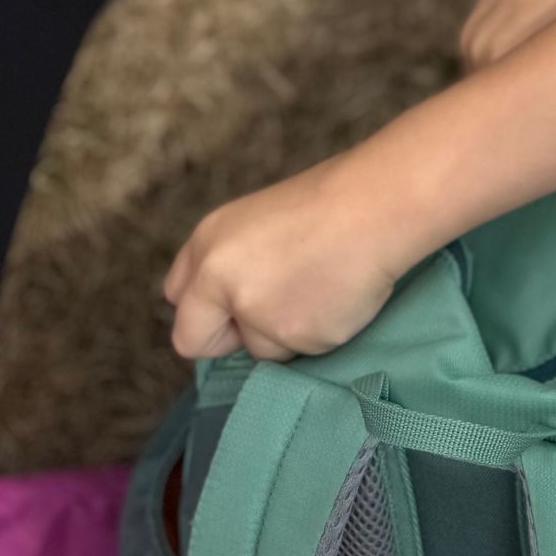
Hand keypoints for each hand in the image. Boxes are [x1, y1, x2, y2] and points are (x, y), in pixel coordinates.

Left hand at [163, 152, 401, 360]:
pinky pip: (299, 351)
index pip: (178, 297)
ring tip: (321, 286)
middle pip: (194, 338)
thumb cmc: (331, 203)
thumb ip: (234, 264)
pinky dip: (318, 332)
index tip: (227, 307)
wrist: (378, 206)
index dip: (204, 306)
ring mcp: (253, 312)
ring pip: (258, 347)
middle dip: (227, 335)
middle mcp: (218, 279)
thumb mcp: (260, 222)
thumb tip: (230, 305)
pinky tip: (338, 295)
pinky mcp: (291, 337)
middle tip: (269, 312)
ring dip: (284, 331)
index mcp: (208, 242)